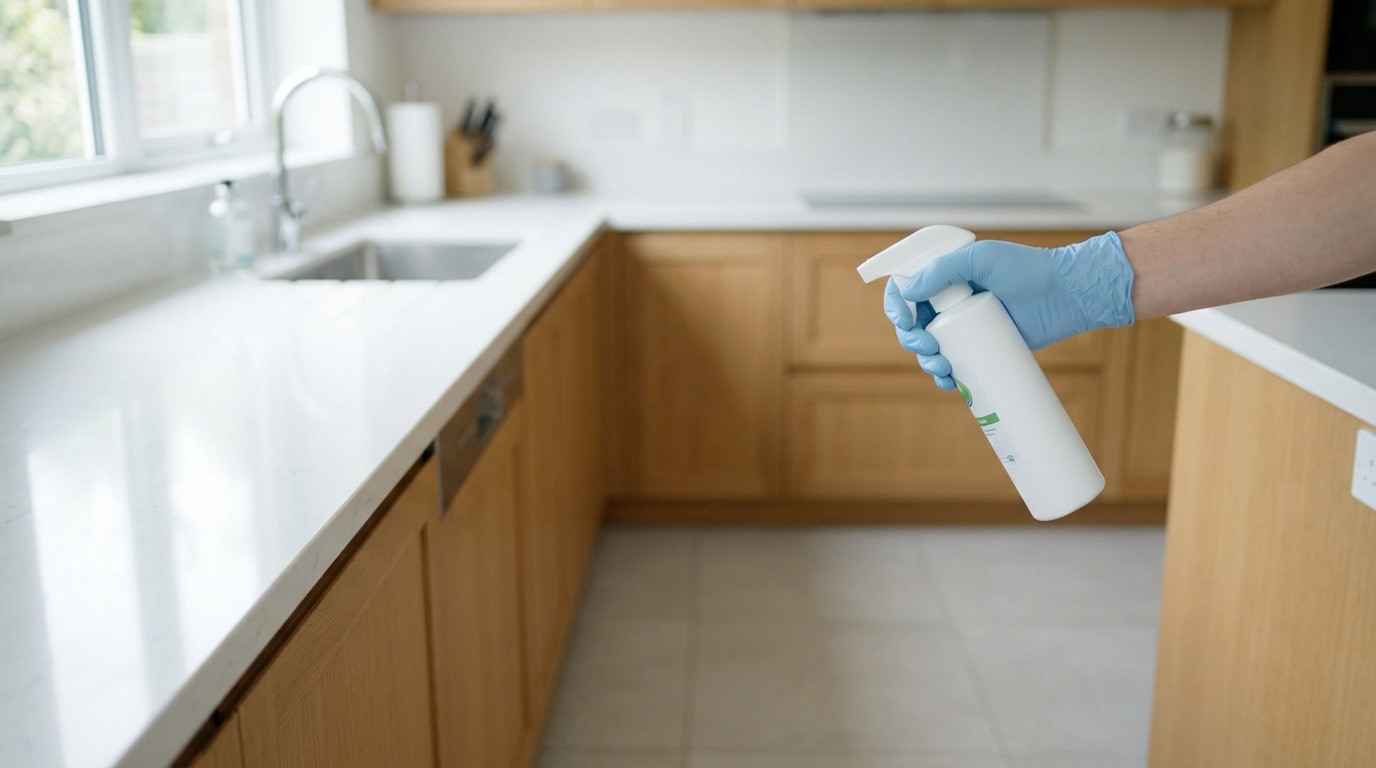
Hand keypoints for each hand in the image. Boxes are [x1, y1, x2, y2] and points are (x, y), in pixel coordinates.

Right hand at [884, 232, 1135, 389]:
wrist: (1067, 294)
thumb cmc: (1027, 268)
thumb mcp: (982, 258)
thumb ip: (944, 269)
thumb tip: (907, 293)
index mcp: (944, 276)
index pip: (906, 290)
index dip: (897, 307)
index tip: (905, 322)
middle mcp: (949, 300)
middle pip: (913, 325)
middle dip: (911, 341)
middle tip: (929, 348)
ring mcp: (965, 326)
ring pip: (930, 349)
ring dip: (926, 363)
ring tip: (942, 369)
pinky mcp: (982, 348)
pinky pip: (955, 365)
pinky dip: (946, 377)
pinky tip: (949, 383)